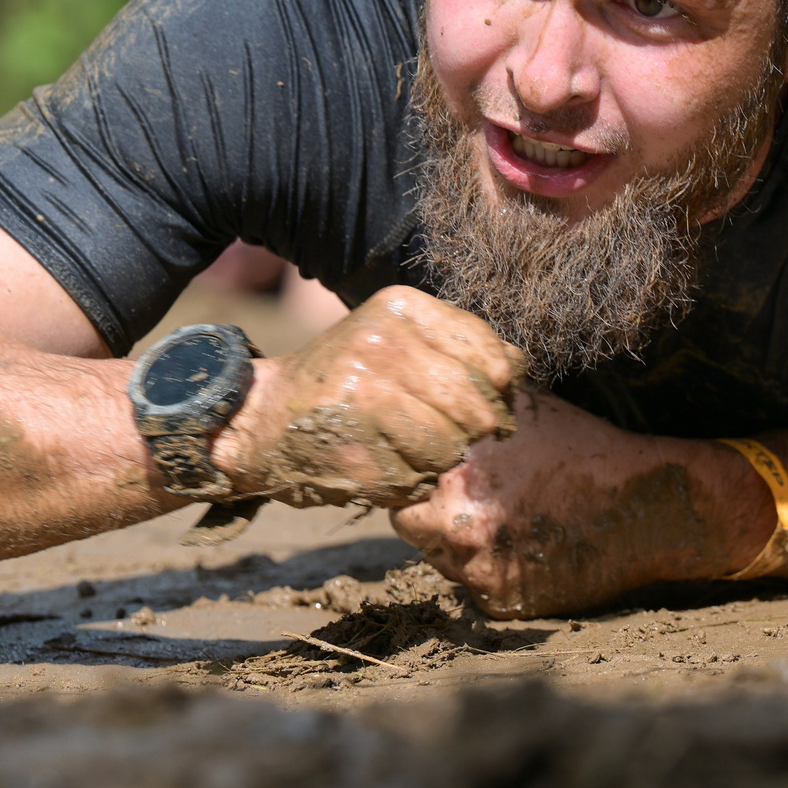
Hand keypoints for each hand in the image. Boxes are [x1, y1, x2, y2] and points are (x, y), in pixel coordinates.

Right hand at [222, 286, 522, 509]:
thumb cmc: (349, 379)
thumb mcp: (399, 340)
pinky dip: (410, 480)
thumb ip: (459, 347)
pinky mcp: (352, 445)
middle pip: (475, 406)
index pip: (492, 356)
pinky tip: (382, 461)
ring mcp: (363, 395)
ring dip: (439, 458)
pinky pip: (417, 477)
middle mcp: (381, 343)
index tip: (484, 401)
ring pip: (450, 447)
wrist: (266, 417)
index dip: (498, 390)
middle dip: (473, 431)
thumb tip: (521, 368)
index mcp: (400, 307)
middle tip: (451, 434)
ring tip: (407, 445)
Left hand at [391, 399, 768, 617]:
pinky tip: (523, 550)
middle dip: (428, 511)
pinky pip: (473, 588)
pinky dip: (490, 572)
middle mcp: (456, 525)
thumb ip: (476, 394)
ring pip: (440, 559)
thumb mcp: (528, 405)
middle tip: (464, 500)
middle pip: (409, 524)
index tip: (434, 471)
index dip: (412, 473)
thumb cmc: (585, 449)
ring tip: (503, 522)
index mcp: (455, 473)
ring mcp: (477, 569)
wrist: (646, 507)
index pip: (398, 479)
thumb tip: (439, 372)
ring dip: (457, 544)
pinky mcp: (500, 601)